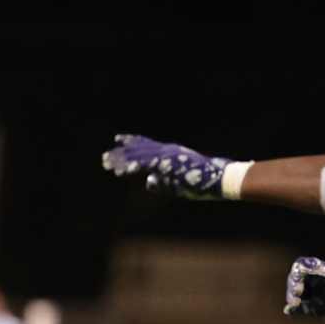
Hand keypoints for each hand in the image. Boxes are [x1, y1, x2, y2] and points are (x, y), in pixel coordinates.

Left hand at [101, 133, 230, 198]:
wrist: (219, 178)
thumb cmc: (203, 180)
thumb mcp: (178, 182)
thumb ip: (162, 181)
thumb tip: (148, 181)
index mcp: (170, 153)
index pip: (147, 145)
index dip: (132, 142)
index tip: (118, 141)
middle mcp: (167, 151)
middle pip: (139, 149)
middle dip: (121, 154)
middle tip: (105, 158)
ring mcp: (167, 156)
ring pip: (139, 156)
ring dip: (123, 160)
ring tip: (107, 164)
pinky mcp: (168, 163)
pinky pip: (147, 164)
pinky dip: (134, 166)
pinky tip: (122, 170)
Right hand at [284, 256, 324, 323]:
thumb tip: (306, 265)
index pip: (303, 266)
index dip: (297, 273)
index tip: (299, 284)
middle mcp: (319, 282)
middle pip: (297, 279)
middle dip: (293, 286)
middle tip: (296, 297)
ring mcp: (318, 296)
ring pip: (298, 293)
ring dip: (292, 297)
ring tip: (294, 304)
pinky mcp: (319, 310)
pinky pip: (302, 308)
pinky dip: (294, 309)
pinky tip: (290, 310)